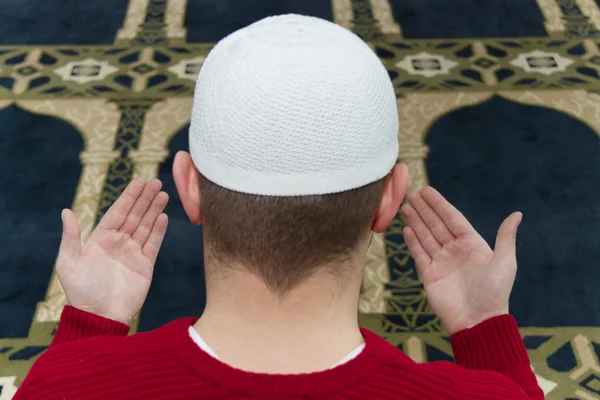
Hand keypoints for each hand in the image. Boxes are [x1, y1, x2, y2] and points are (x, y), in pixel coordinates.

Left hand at [56, 179, 168, 324]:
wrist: (100, 317)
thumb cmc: (81, 292)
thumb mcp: (68, 263)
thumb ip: (71, 237)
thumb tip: (65, 212)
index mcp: (101, 239)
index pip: (118, 212)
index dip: (129, 196)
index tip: (140, 181)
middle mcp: (119, 243)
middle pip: (135, 215)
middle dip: (145, 198)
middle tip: (156, 181)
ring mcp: (133, 253)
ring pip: (146, 226)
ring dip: (154, 210)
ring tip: (163, 194)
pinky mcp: (145, 265)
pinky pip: (154, 244)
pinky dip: (159, 230)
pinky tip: (164, 216)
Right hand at [400, 187, 521, 334]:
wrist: (478, 322)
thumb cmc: (495, 293)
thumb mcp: (505, 263)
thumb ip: (506, 237)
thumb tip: (517, 214)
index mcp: (472, 244)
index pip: (452, 218)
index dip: (439, 204)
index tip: (427, 191)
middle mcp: (455, 250)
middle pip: (436, 224)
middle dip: (424, 209)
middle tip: (411, 194)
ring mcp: (441, 262)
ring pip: (425, 236)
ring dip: (415, 221)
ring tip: (405, 207)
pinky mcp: (430, 275)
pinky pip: (419, 254)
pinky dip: (412, 241)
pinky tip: (406, 229)